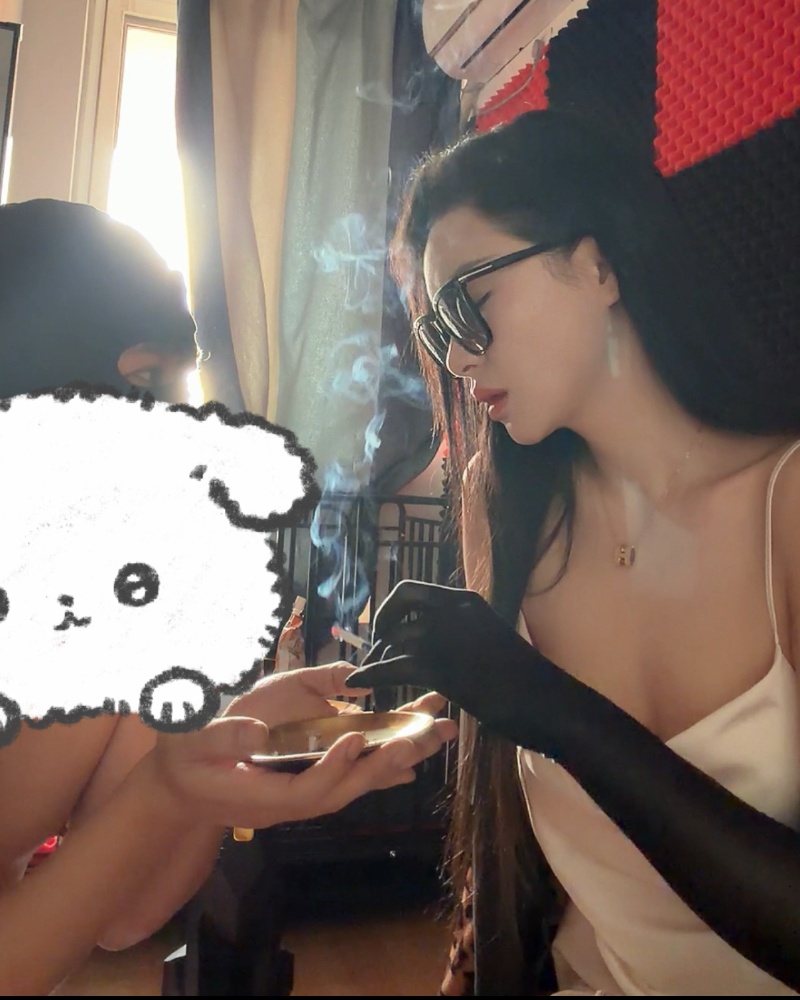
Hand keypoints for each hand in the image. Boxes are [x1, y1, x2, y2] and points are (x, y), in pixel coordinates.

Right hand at [147, 661, 456, 829]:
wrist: (182, 784)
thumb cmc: (183, 761)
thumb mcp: (189, 744)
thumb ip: (221, 737)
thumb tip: (257, 731)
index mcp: (264, 796)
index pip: (308, 790)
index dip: (334, 768)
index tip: (357, 737)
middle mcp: (293, 799)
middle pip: (348, 787)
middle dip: (387, 762)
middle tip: (423, 735)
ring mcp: (304, 790)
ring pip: (358, 780)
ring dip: (398, 757)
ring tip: (435, 734)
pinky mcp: (309, 776)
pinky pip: (354, 774)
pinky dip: (384, 763)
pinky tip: (413, 754)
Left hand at [345, 580, 574, 753]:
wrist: (548, 702)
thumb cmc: (528, 680)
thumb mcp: (493, 641)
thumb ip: (465, 635)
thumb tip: (443, 644)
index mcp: (466, 602)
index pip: (413, 591)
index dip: (391, 609)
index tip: (386, 630)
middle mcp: (453, 610)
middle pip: (397, 609)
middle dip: (379, 630)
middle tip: (374, 652)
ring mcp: (445, 636)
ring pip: (394, 640)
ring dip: (374, 658)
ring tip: (368, 677)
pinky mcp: (440, 668)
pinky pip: (391, 667)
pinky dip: (370, 675)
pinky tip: (360, 684)